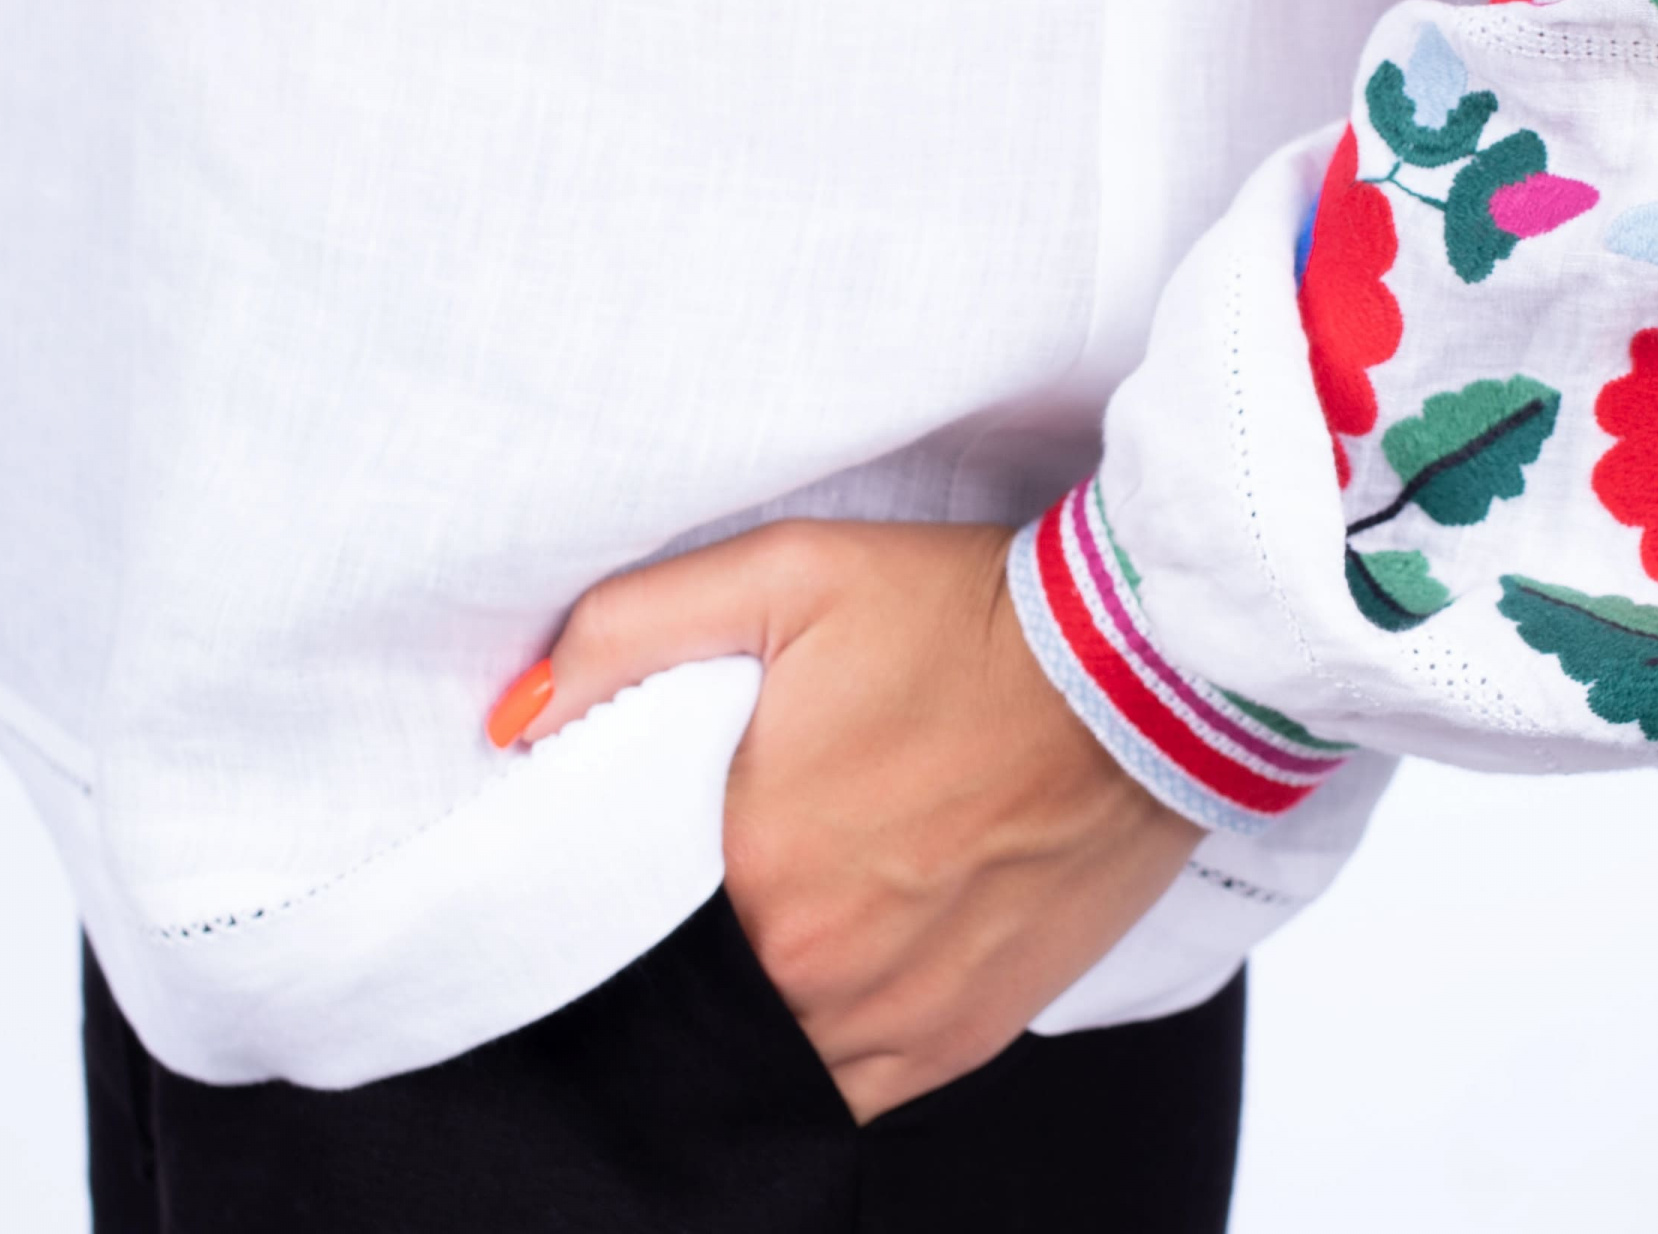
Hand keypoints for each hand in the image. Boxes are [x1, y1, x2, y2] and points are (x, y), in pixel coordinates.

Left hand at [490, 519, 1199, 1119]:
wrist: (1140, 673)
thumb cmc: (965, 617)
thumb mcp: (787, 571)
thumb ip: (632, 632)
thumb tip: (517, 717)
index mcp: (753, 873)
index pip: (619, 925)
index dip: (608, 889)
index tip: (625, 844)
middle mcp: (815, 978)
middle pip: (692, 994)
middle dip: (679, 942)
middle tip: (707, 862)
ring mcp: (895, 1025)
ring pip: (766, 1056)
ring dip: (750, 998)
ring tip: (773, 905)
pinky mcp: (964, 1039)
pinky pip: (850, 1086)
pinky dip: (822, 1041)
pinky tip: (829, 959)